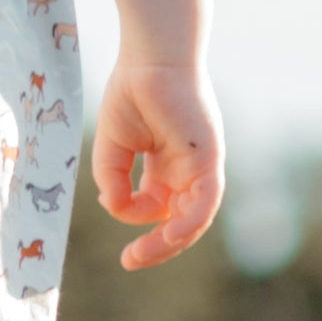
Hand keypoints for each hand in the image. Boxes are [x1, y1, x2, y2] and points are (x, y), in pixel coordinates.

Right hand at [93, 63, 226, 270]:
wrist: (149, 59)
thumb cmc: (131, 93)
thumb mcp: (112, 146)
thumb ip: (112, 180)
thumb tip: (114, 209)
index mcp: (167, 168)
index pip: (158, 208)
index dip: (135, 219)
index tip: (112, 209)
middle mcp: (187, 172)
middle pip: (179, 222)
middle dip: (156, 246)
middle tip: (131, 261)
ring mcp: (202, 167)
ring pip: (193, 218)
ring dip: (170, 242)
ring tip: (144, 254)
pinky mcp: (210, 159)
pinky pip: (205, 201)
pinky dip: (189, 222)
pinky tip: (168, 234)